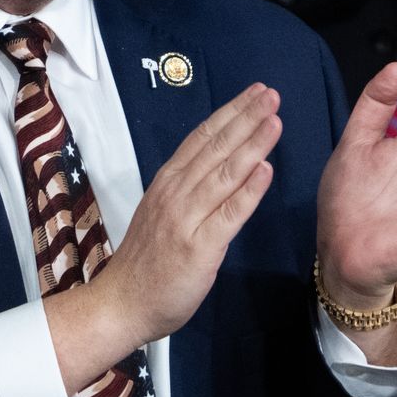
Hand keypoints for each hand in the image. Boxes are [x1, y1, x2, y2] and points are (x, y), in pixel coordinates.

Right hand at [44, 85, 282, 393]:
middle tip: (271, 94)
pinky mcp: (199, 247)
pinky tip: (266, 170)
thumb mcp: (163, 213)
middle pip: (215, 148)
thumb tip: (221, 167)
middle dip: (245, 118)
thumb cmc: (146, 263)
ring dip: (251, 144)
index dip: (230, 114)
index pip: (202, 139)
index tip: (254, 94)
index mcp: (167, 182)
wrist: (122, 303)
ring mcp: (186, 218)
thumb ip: (189, 190)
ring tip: (275, 120)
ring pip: (224, 173)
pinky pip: (228, 214)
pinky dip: (248, 190)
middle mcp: (175, 193)